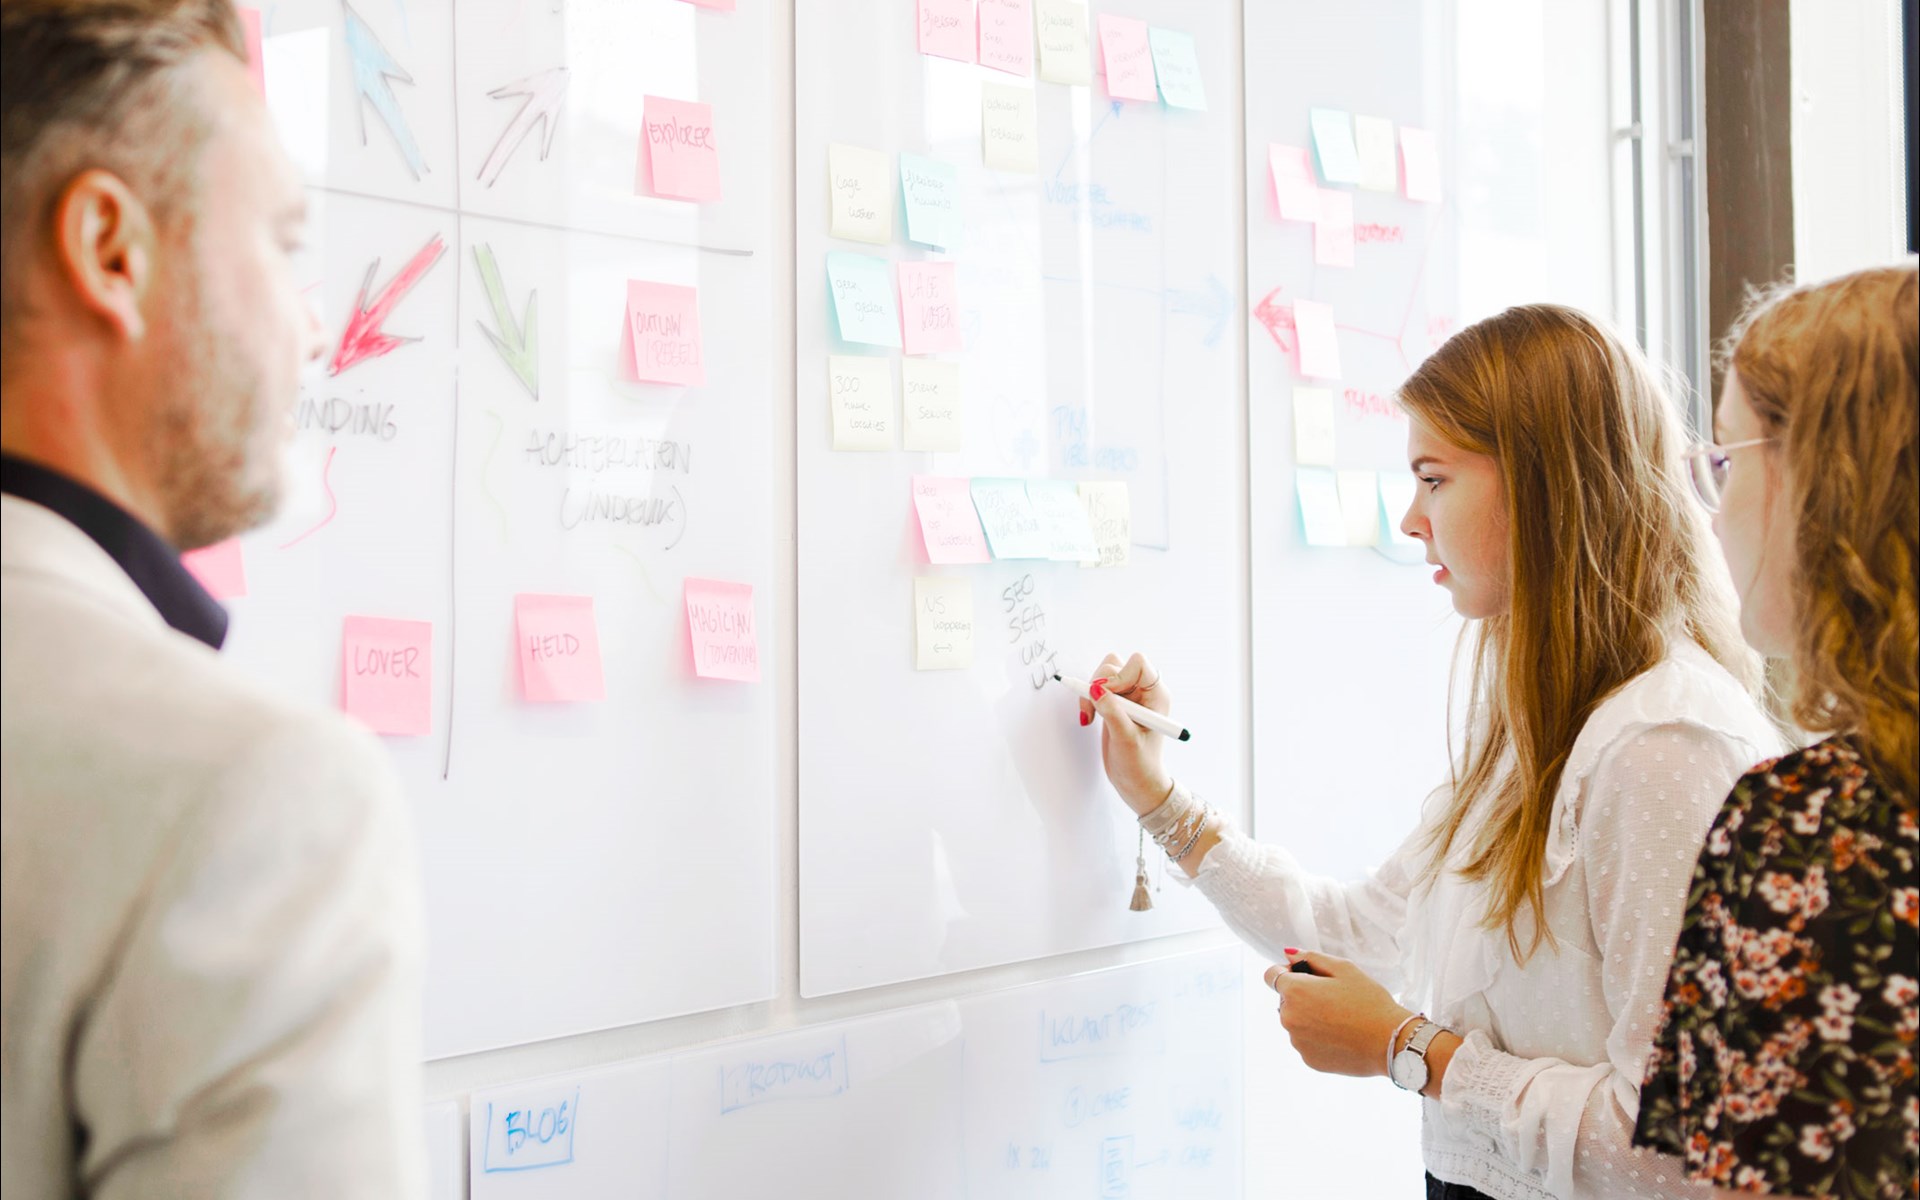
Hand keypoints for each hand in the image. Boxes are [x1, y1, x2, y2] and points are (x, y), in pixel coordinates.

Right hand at [1077, 651, 1172, 814]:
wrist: (1136, 783)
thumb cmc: (1140, 765)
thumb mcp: (1126, 739)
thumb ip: (1112, 712)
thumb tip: (1095, 688)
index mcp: (1156, 694)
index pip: (1138, 663)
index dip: (1119, 675)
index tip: (1109, 696)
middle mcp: (1143, 691)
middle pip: (1115, 665)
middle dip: (1100, 684)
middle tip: (1095, 707)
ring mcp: (1128, 697)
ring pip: (1103, 675)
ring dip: (1091, 692)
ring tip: (1090, 714)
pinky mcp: (1114, 704)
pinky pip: (1096, 688)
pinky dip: (1088, 699)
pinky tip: (1089, 718)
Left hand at [1263, 951, 1412, 1078]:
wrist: (1390, 1042)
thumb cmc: (1370, 1002)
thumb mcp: (1344, 968)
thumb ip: (1311, 957)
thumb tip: (1288, 954)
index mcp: (1295, 992)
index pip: (1271, 975)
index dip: (1287, 972)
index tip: (1306, 976)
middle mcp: (1288, 1017)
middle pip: (1285, 1000)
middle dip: (1302, 995)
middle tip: (1334, 998)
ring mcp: (1297, 1041)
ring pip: (1296, 1022)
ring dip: (1309, 1017)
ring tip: (1341, 1018)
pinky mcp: (1308, 1059)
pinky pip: (1306, 1042)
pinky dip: (1318, 1037)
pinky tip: (1342, 1036)